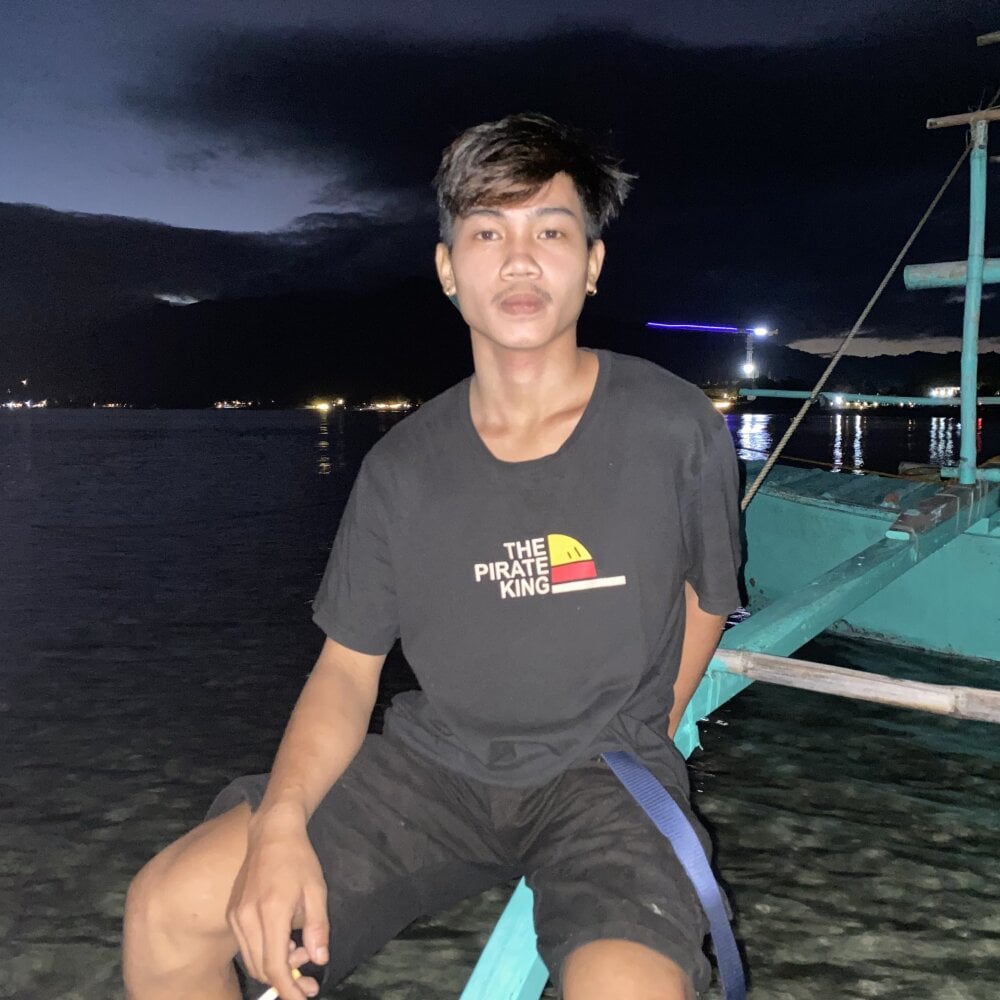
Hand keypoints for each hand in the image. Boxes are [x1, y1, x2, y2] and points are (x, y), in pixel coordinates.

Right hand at [227, 808, 329, 998]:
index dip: (287, 989)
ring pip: (252, 960)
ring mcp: (236, 916)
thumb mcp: (317, 889)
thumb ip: (317, 926)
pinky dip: (264, 953)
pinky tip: (283, 942)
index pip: (274, 965)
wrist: (271, 832)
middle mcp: (248, 917)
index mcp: (271, 910)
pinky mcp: (232, 913)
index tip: (302, 999)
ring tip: (299, 953)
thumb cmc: (298, 858)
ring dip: (274, 967)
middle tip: (308, 981)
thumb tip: (319, 959)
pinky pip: (247, 946)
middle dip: (284, 981)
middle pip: (261, 968)